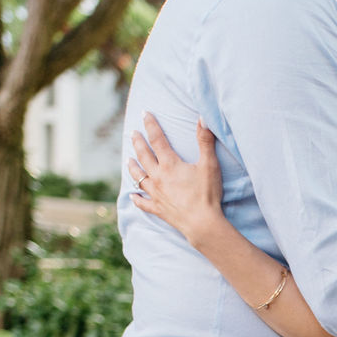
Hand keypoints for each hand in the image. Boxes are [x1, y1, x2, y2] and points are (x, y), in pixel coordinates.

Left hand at [129, 114, 223, 250]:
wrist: (202, 223)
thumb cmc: (207, 194)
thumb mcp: (209, 165)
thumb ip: (205, 141)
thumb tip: (203, 118)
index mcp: (169, 165)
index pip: (157, 139)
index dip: (151, 125)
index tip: (145, 114)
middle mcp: (158, 177)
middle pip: (144, 156)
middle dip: (137, 143)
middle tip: (133, 133)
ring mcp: (156, 194)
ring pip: (138, 178)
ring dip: (132, 168)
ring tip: (128, 160)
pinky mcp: (158, 209)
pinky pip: (143, 203)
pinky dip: (137, 199)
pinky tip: (132, 196)